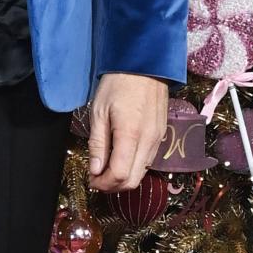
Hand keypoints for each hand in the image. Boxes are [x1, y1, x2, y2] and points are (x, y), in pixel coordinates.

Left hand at [87, 72, 168, 191]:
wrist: (145, 66)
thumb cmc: (117, 84)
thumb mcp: (99, 111)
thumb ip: (98, 143)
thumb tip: (95, 170)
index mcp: (131, 135)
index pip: (119, 175)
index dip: (103, 184)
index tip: (90, 180)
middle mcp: (149, 142)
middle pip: (132, 180)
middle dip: (112, 186)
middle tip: (96, 178)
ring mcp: (158, 140)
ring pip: (141, 173)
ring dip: (123, 178)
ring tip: (105, 168)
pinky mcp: (161, 136)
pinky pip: (148, 161)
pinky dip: (133, 167)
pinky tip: (120, 158)